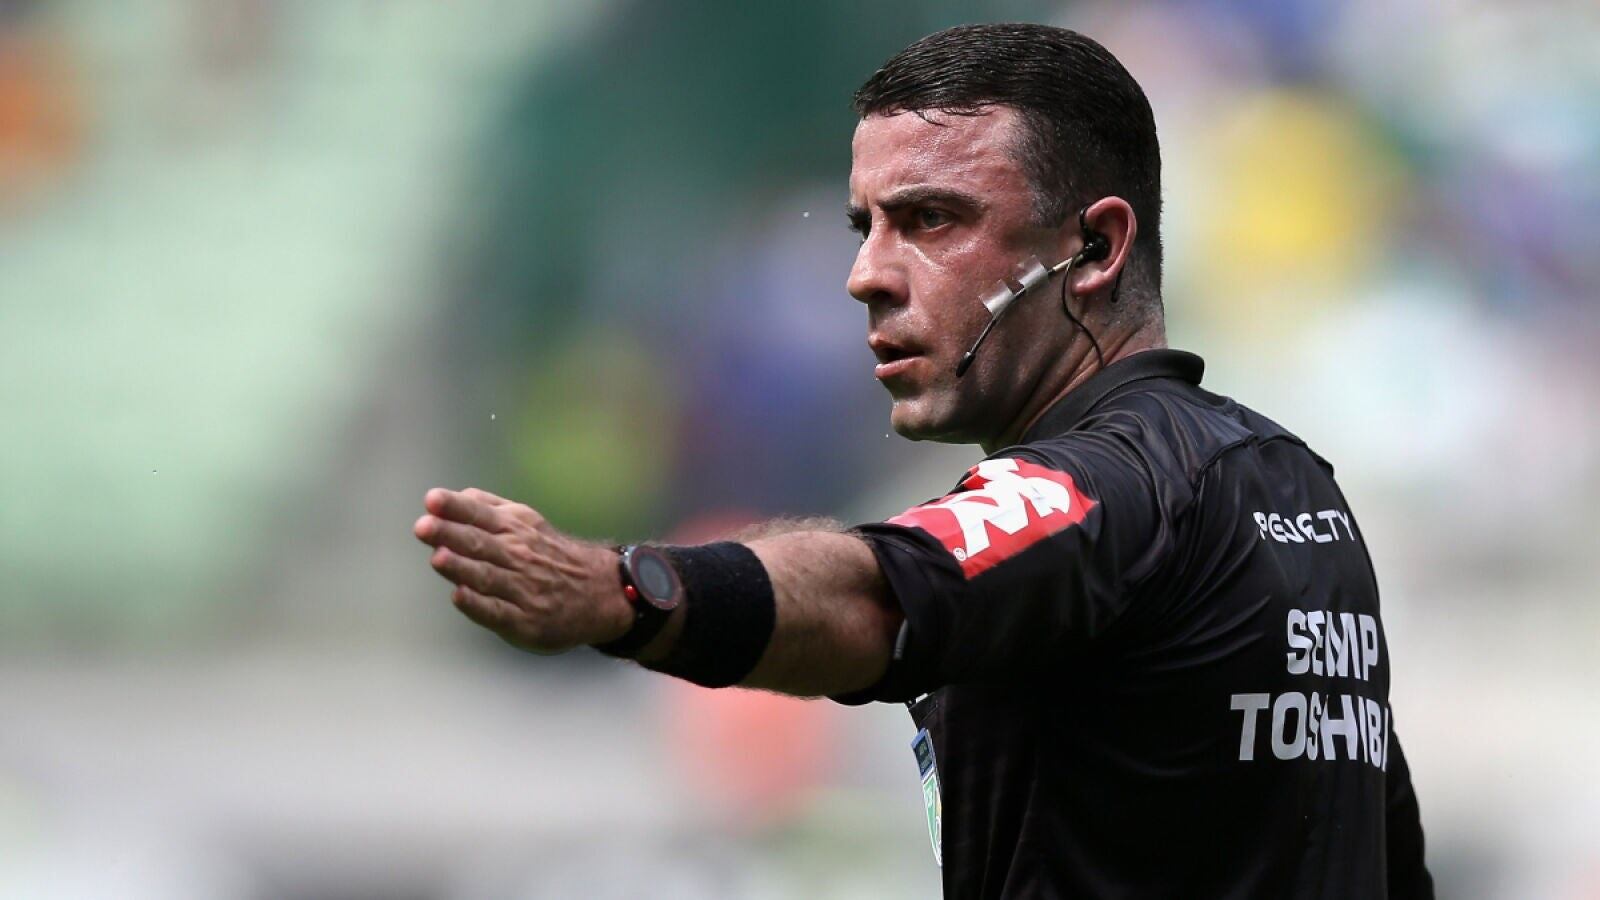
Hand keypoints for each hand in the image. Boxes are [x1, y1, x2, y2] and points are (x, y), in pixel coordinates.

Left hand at [413, 487, 632, 652]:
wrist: (599, 593)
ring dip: (461, 567)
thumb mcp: (527, 522)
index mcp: (516, 529)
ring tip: (438, 557)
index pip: (480, 515)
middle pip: (479, 544)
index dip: (455, 508)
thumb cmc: (550, 556)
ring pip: (486, 576)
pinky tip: (460, 596)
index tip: (432, 500)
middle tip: (423, 527)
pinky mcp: (524, 620)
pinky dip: (478, 604)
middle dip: (450, 534)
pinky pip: (497, 611)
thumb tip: (454, 497)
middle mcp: (518, 556)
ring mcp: (521, 589)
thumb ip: (489, 508)